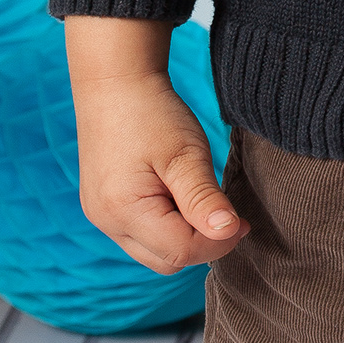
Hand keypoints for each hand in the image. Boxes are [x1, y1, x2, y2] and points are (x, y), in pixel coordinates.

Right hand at [65, 16, 241, 274]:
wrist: (115, 82)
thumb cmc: (152, 113)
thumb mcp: (186, 154)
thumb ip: (204, 197)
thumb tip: (229, 232)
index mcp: (122, 209)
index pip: (181, 250)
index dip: (218, 241)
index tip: (242, 220)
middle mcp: (106, 221)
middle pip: (167, 260)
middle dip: (202, 244)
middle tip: (228, 213)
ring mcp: (101, 217)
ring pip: (154, 252)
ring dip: (185, 238)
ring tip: (203, 202)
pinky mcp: (103, 208)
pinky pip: (141, 236)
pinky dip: (167, 228)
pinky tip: (181, 200)